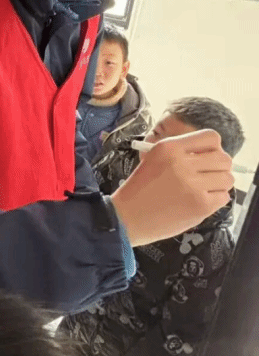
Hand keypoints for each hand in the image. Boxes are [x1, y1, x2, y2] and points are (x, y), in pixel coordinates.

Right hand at [111, 130, 233, 246]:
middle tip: (208, 175)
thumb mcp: (154, 159)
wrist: (128, 217)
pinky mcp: (200, 205)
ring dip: (219, 184)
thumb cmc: (140, 189)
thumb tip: (211, 154)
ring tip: (204, 189)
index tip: (207, 156)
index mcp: (169, 147)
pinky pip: (224, 197)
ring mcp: (193, 185)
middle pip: (224, 158)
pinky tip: (200, 201)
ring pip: (227, 178)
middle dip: (219, 167)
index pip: (211, 137)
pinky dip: (216, 199)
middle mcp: (182, 163)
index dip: (214, 148)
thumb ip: (181, 153)